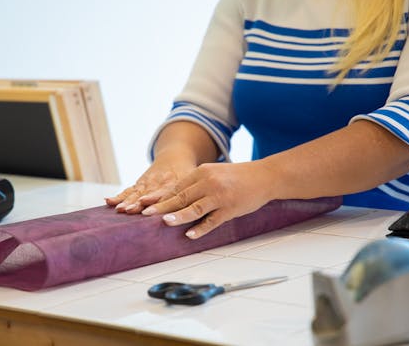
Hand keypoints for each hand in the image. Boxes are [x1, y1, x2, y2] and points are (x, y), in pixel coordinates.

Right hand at [105, 154, 196, 213]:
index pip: (163, 193)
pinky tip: (108, 201)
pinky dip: (119, 196)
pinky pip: (129, 190)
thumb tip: (202, 212)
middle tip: (128, 210)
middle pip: (146, 194)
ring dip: (126, 200)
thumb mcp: (193, 179)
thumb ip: (194, 193)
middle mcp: (158, 183)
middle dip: (136, 202)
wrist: (175, 156)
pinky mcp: (140, 184)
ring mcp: (147, 183)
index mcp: (172, 183)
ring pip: (136, 192)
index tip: (145, 206)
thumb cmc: (187, 173)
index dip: (154, 200)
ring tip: (119, 208)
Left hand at [141, 161, 276, 238]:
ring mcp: (220, 196)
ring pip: (195, 207)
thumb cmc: (237, 177)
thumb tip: (174, 199)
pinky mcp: (231, 208)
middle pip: (181, 196)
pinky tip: (190, 234)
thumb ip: (196, 184)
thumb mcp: (214, 174)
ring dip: (179, 215)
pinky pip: (213, 220)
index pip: (176, 187)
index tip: (143, 203)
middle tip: (145, 213)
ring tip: (164, 222)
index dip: (159, 196)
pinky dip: (201, 228)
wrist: (265, 176)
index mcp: (201, 172)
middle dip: (161, 206)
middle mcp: (209, 182)